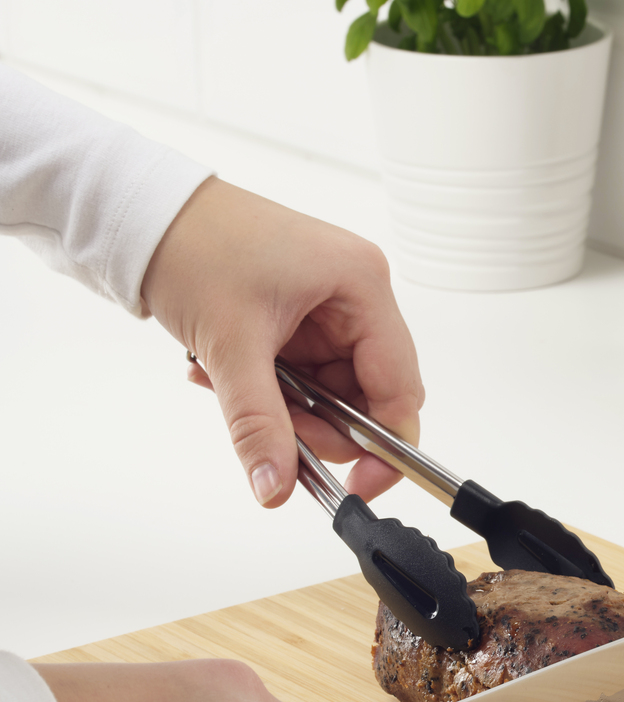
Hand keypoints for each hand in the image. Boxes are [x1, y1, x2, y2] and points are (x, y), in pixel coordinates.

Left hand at [141, 177, 424, 506]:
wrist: (145, 214)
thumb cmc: (193, 244)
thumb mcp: (231, 346)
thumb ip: (259, 424)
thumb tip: (276, 487)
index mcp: (363, 285)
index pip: (399, 387)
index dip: (384, 447)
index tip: (359, 487)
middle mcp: (357, 296)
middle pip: (367, 397)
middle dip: (321, 427)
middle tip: (275, 434)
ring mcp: (332, 307)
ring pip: (332, 393)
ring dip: (286, 409)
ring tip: (232, 391)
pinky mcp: (305, 316)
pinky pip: (306, 378)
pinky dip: (271, 390)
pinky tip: (227, 377)